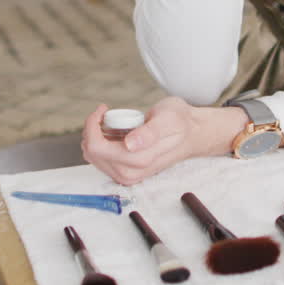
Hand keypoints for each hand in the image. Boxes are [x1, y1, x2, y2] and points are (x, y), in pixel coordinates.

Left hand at [81, 98, 246, 184]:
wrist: (191, 134)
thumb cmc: (180, 123)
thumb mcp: (167, 119)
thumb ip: (149, 133)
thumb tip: (130, 144)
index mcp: (139, 160)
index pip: (97, 147)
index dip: (92, 125)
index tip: (104, 109)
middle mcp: (130, 173)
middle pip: (91, 153)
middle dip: (93, 130)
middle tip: (107, 113)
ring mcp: (127, 175)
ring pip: (93, 157)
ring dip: (97, 136)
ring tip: (113, 122)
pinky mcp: (125, 174)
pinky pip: (101, 159)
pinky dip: (102, 142)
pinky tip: (115, 132)